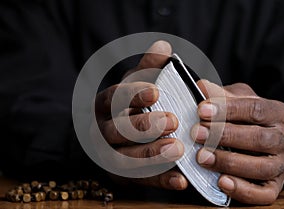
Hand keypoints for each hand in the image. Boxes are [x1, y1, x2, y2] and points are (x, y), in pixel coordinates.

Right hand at [95, 41, 187, 189]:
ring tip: (177, 150)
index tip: (156, 91)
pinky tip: (180, 179)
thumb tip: (163, 46)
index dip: (133, 94)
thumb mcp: (136, 84)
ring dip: (151, 155)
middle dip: (144, 127)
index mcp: (105, 105)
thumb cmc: (129, 106)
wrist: (110, 138)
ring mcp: (109, 156)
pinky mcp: (122, 177)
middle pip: (117, 131)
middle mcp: (102, 131)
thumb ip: (149, 68)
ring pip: (124, 160)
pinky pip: (139, 181)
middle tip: (172, 121)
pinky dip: (159, 180)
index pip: (114, 97)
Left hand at [192, 80, 283, 203]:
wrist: (258, 140)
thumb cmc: (244, 118)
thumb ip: (220, 94)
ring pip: (261, 167)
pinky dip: (243, 190)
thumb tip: (202, 87)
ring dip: (230, 162)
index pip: (256, 109)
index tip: (202, 110)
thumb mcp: (235, 100)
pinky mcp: (273, 186)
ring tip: (203, 157)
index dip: (228, 110)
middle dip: (226, 136)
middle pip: (260, 138)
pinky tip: (222, 182)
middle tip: (198, 133)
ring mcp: (282, 165)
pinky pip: (263, 194)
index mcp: (278, 114)